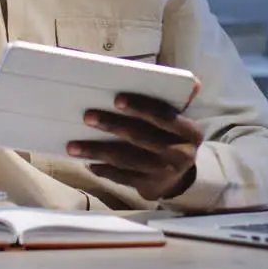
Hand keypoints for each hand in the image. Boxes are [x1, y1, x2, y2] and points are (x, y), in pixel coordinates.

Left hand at [69, 83, 203, 201]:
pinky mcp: (149, 188)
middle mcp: (180, 155)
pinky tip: (88, 163)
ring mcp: (164, 174)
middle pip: (140, 137)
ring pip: (126, 160)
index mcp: (190, 133)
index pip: (164, 116)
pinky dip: (104, 170)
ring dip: (97, 151)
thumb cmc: (172, 137)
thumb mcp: (180, 121)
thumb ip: (179, 100)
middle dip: (111, 125)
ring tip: (73, 146)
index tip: (117, 99)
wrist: (181, 178)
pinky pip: (122, 178)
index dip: (140, 107)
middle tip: (87, 116)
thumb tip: (194, 81)